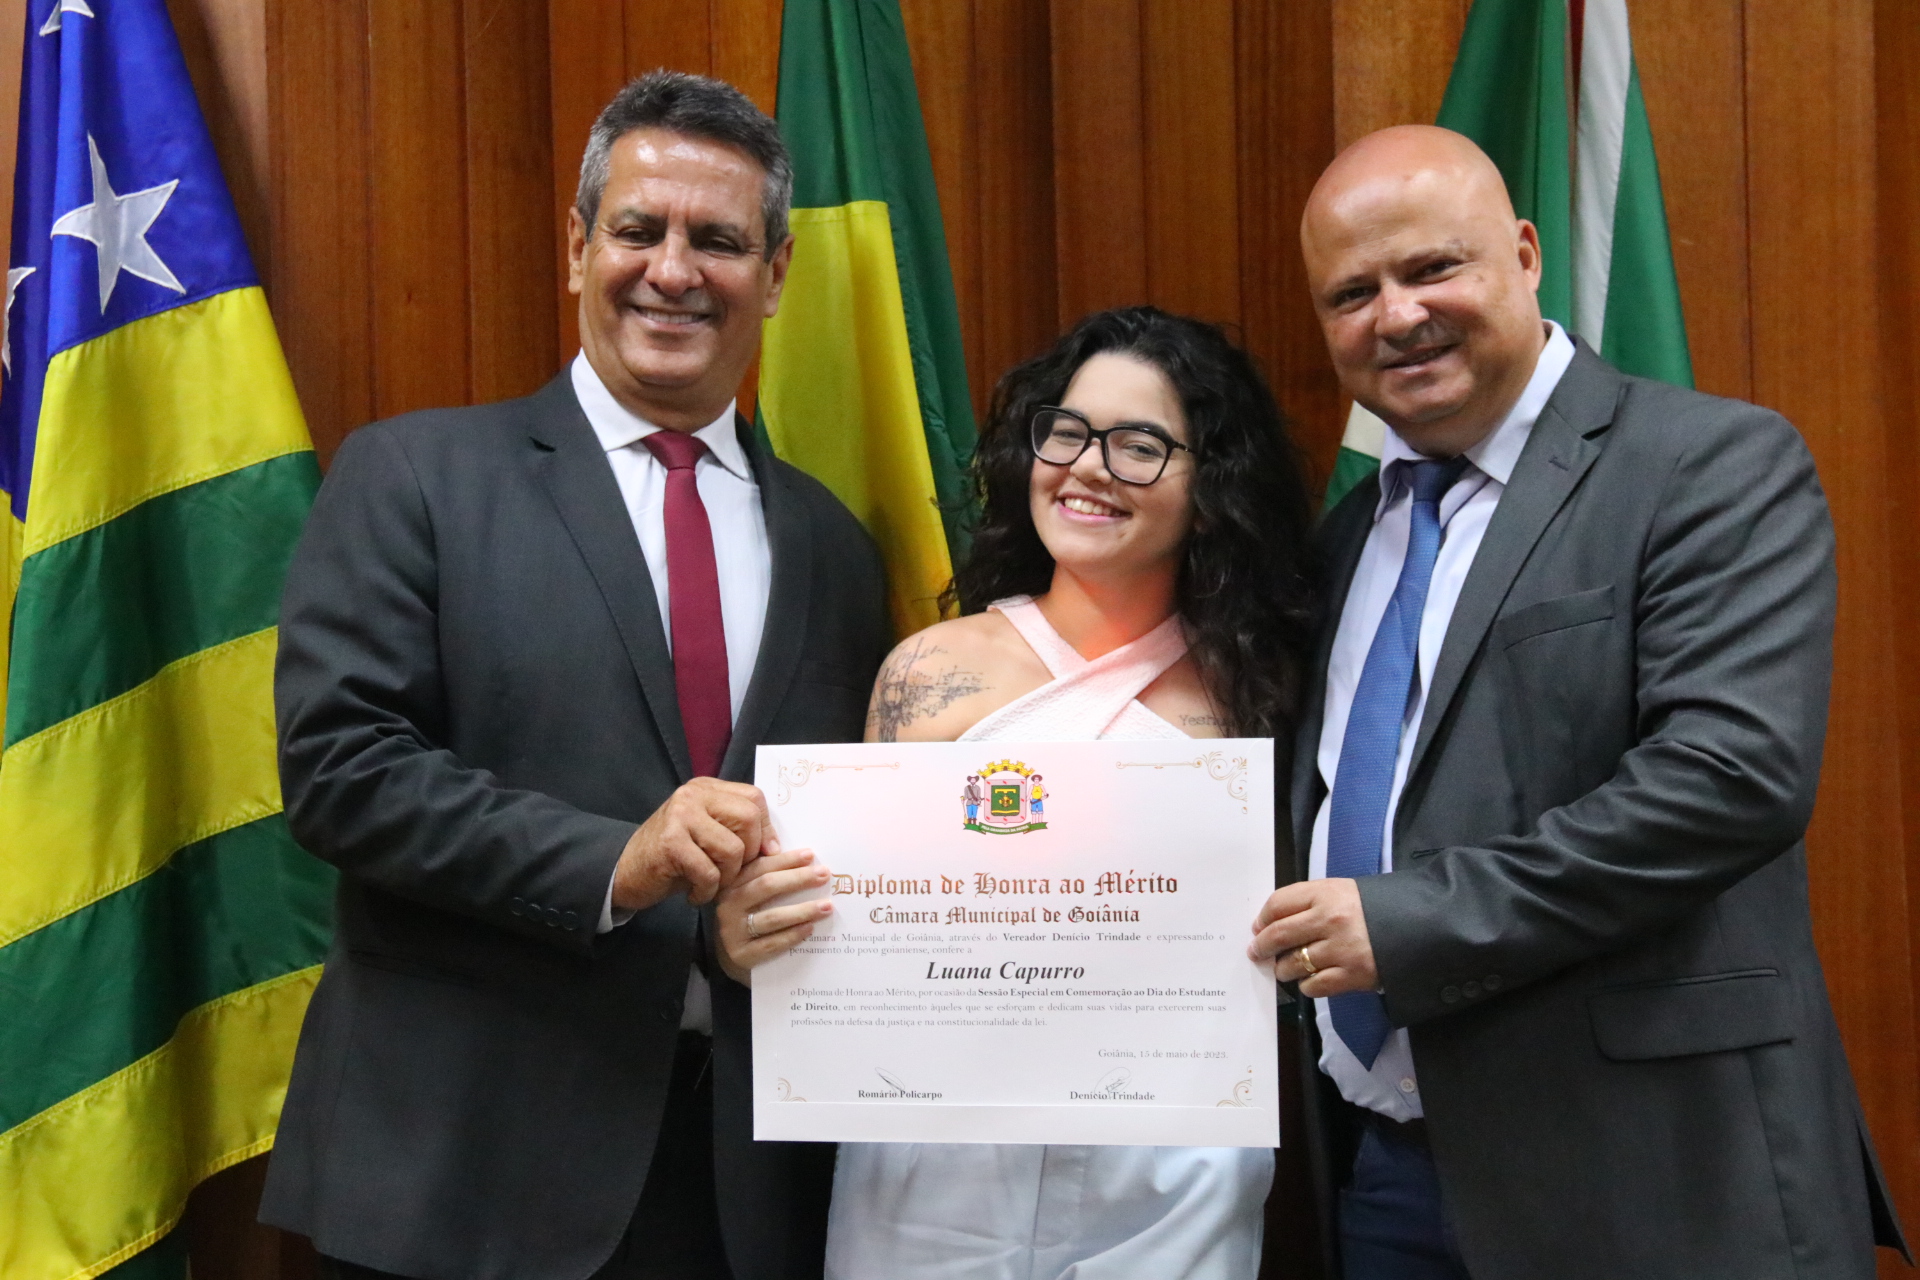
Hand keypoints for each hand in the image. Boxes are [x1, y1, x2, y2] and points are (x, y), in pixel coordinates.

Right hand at [613, 778, 774, 912]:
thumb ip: (736, 828)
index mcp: (706, 788)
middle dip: (749, 853)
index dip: (765, 828)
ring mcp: (680, 816)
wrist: (625, 872)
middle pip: (748, 819)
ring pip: (733, 849)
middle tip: (732, 871)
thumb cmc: (674, 857)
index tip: (764, 853)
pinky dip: (706, 891)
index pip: (754, 798)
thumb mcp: (706, 833)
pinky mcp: (670, 844)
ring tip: (710, 884)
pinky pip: (710, 872)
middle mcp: (693, 795)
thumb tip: (776, 846)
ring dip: (727, 877)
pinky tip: (694, 894)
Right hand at [716, 847, 834, 982]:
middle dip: (798, 879)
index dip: (786, 860)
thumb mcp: (754, 893)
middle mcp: (729, 904)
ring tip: (826, 906)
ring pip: (772, 917)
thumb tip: (806, 859)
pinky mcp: (741, 954)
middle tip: (824, 875)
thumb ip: (771, 873)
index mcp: (733, 883)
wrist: (733, 955)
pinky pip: (771, 944)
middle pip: (766, 886)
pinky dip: (792, 935)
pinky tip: (810, 928)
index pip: (761, 866)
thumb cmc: (752, 916)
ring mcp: (732, 931)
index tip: (811, 855)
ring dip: (802, 910)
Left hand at [1249, 877, 1378, 997]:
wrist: (1422, 926)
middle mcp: (1329, 919)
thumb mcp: (1344, 892)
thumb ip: (1311, 902)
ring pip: (1292, 964)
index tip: (1258, 928)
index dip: (1262, 918)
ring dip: (1283, 969)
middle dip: (1262, 946)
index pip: (1278, 904)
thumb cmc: (1377, 907)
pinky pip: (1313, 986)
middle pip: (1279, 934)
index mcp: (1325, 893)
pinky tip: (1312, 980)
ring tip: (1286, 968)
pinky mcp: (1352, 976)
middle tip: (1257, 952)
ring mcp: (1340, 949)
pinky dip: (1307, 985)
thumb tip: (1272, 922)